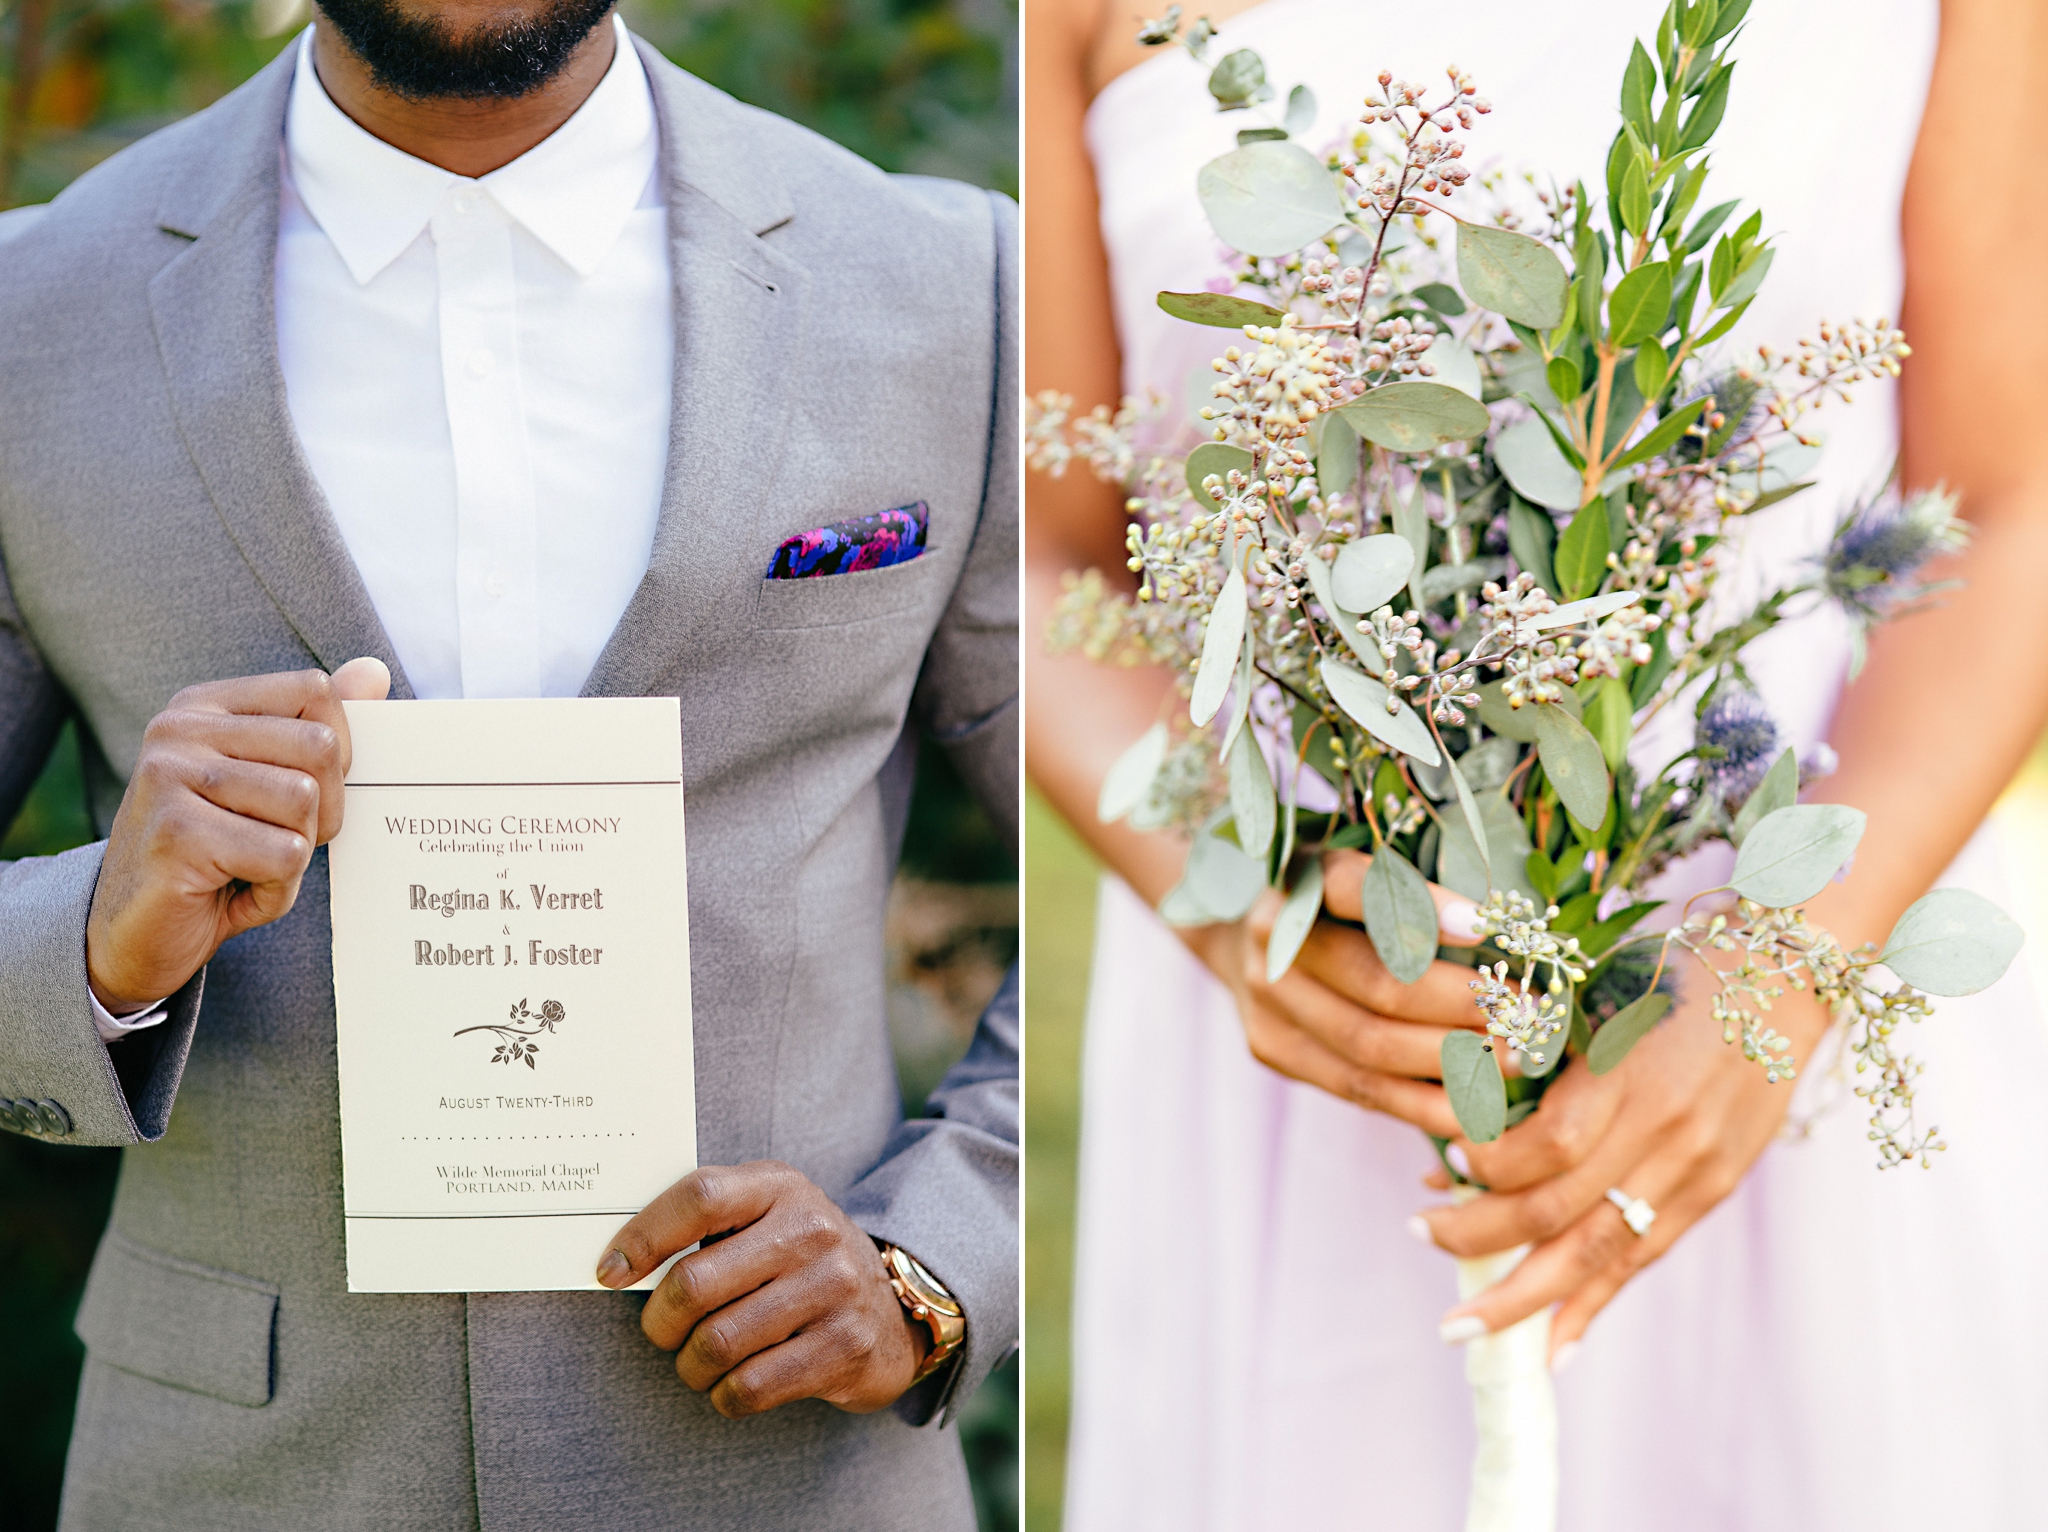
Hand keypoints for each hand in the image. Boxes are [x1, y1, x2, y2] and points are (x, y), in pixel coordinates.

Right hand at [85, 657, 391, 1010]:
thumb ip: (316, 727)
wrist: (135, 934)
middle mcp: (180, 730)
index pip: (316, 691)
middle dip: (324, 811)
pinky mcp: (176, 833)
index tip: (302, 792)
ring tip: (248, 865)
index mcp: (205, 706)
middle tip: (279, 842)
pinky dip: (276, 888)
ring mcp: (170, 776)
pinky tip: (233, 890)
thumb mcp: (268, 784)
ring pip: (304, 802)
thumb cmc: (217, 855)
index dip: (336, 753)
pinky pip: (283, 855)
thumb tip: (375, 670)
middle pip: (320, 747)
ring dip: (295, 854)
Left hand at [597, 1161, 929, 1418]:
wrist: (893, 1306)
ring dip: (691, 1366)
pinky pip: (750, 1386)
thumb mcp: (764, 1216)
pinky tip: (732, 1384)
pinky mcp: (843, 1346)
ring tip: (699, 1361)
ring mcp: (833, 1288)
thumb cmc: (799, 1260)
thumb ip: (704, 1223)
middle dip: (659, 1322)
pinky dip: (724, 1394)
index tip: (611, 1271)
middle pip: (694, 1283)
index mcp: (780, 1187)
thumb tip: (616, 1262)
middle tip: (663, 1331)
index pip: (699, 1197)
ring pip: (717, 1343)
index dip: (644, 1237)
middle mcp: (811, 1231)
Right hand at [1182, 847, 1488, 1137]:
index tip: (1487, 926)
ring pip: (1370, 1044)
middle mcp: (1273, 937)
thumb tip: (1509, 934)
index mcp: (1301, 877)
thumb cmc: (1337, 905)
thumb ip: (1417, 896)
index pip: (1355, 887)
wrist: (1244, 940)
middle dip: (1463, 1003)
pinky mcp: (1272, 1048)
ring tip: (1514, 1059)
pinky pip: (1358, 1086)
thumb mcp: (1367, 876)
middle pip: (1377, 982)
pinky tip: (1475, 1104)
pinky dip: (1422, 1102)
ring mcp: (1266, 998)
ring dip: (1452, 1059)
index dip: (1421, 907)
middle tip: (1527, 1012)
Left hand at [1415, 975, 1829, 1358]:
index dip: (1490, 1166)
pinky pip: (1642, 1261)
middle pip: (1561, 1213)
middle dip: (1479, 1239)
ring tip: (1464, 1325)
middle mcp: (1666, 1130)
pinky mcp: (1712, 1191)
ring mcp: (1695, 1169)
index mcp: (1629, 1070)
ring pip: (1598, 1254)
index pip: (1552, 1146)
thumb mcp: (1596, 997)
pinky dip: (1592, 1307)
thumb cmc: (1666, 975)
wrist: (1781, 980)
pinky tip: (1550, 1350)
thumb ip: (1532, 1061)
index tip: (1442, 1164)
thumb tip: (1455, 1137)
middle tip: (1418, 1235)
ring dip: (1524, 1298)